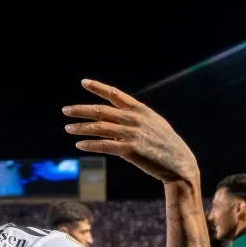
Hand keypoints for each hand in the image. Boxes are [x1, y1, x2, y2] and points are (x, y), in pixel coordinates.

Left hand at [63, 79, 198, 183]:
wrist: (180, 164)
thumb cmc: (168, 145)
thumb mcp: (154, 125)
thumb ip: (137, 119)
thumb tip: (121, 118)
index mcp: (140, 110)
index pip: (115, 94)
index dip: (98, 87)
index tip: (84, 82)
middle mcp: (134, 119)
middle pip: (101, 111)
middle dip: (81, 109)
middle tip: (65, 110)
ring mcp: (131, 134)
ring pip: (99, 128)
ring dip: (81, 127)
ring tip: (68, 128)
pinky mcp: (129, 150)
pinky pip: (104, 145)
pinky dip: (90, 144)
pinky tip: (79, 144)